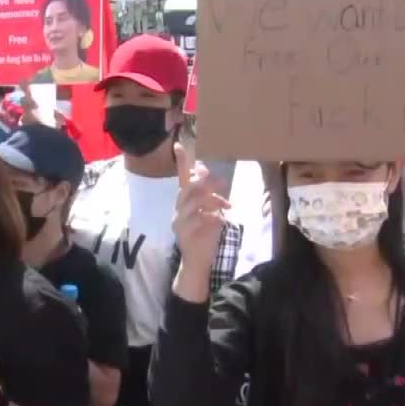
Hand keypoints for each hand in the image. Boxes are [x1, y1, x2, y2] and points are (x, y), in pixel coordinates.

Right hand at [172, 142, 228, 273]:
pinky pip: (198, 219)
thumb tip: (211, 175)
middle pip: (188, 187)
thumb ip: (209, 194)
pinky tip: (220, 221)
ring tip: (227, 206)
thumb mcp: (210, 210)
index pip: (182, 178)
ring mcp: (179, 221)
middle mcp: (178, 208)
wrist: (198, 260)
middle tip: (222, 182)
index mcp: (184, 200)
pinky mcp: (184, 233)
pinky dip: (212, 217)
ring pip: (193, 202)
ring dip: (213, 201)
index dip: (181, 162)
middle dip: (206, 182)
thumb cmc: (205, 233)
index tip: (178, 145)